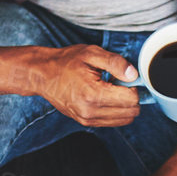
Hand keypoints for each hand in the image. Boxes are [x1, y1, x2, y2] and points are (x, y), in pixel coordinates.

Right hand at [20, 45, 140, 127]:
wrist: (43, 75)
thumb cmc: (66, 62)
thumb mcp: (91, 53)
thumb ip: (115, 63)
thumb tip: (133, 75)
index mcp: (93, 94)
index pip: (131, 99)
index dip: (133, 86)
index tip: (123, 76)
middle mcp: (91, 112)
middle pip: (131, 112)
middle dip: (130, 97)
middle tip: (117, 82)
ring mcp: (88, 119)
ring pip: (124, 120)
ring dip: (124, 105)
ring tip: (110, 89)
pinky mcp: (86, 122)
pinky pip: (113, 122)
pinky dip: (115, 110)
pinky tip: (105, 96)